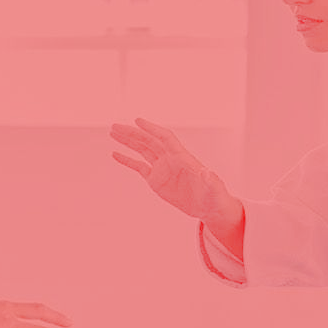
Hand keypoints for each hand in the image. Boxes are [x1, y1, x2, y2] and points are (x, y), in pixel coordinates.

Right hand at [110, 118, 239, 224]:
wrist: (208, 206)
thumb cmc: (214, 195)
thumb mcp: (214, 188)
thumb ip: (211, 180)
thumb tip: (207, 173)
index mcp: (182, 157)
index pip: (165, 138)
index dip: (152, 129)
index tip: (137, 121)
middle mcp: (170, 159)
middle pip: (149, 141)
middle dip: (133, 133)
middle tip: (115, 126)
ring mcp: (162, 169)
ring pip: (142, 150)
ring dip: (128, 141)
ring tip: (113, 133)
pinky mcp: (156, 180)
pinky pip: (139, 167)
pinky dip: (127, 160)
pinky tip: (115, 154)